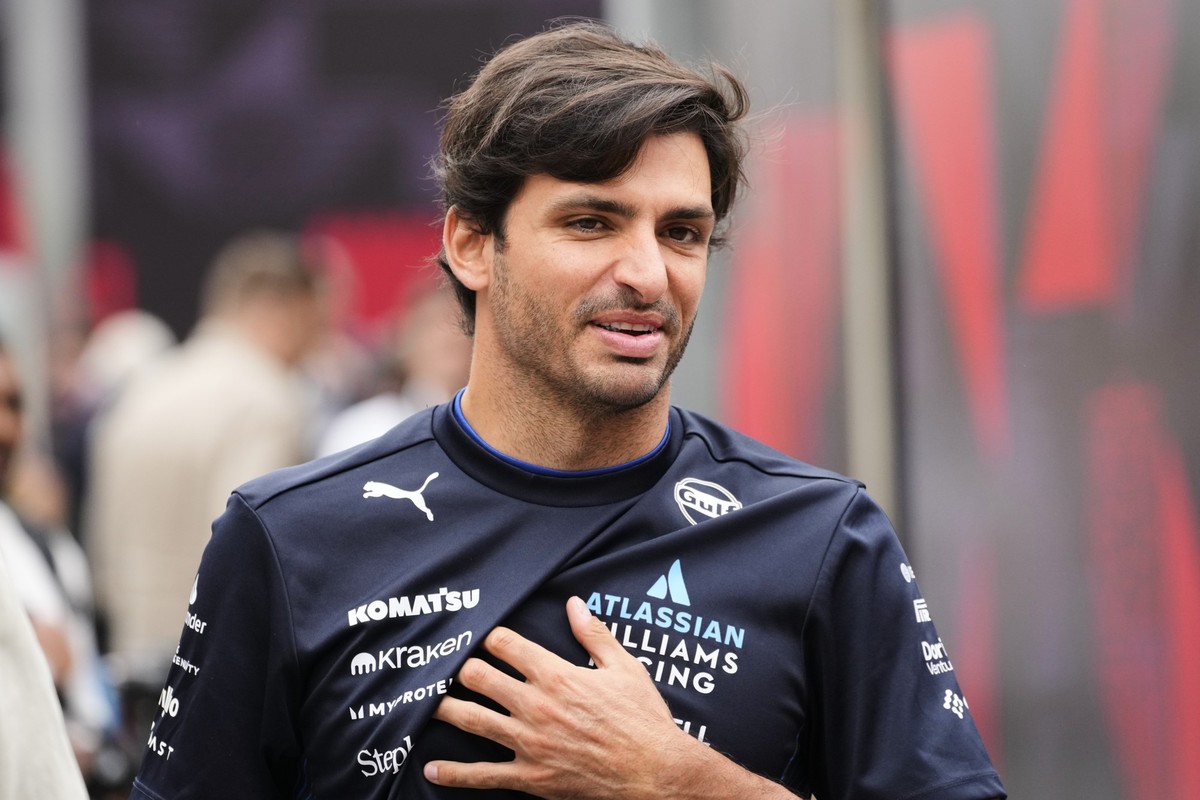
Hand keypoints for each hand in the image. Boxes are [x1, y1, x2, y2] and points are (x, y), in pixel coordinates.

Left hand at [423, 595, 694, 798]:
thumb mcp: (625, 668)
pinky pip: (483, 775)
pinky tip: (432, 768)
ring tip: (425, 702)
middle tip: (450, 665)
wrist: (655, 772)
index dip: (489, 636)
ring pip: (472, 719)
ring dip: (444, 708)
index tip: (482, 636)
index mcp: (556, 675)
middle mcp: (536, 706)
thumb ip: (594, 635)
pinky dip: (455, 774)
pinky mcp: (531, 776)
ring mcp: (529, 743)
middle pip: (478, 677)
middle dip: (461, 668)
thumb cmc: (642, 718)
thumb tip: (574, 603)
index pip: (505, 644)